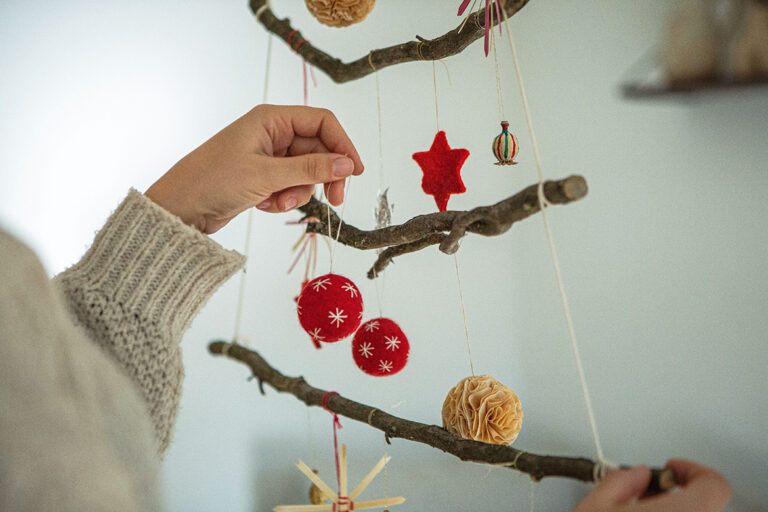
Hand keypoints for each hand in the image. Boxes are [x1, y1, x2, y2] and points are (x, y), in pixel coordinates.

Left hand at [145, 104, 363, 233]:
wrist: (179, 208)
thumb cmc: (213, 181)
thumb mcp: (267, 175)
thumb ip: (311, 169)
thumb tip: (348, 164)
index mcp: (271, 119)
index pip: (322, 122)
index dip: (342, 145)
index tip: (355, 171)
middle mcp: (271, 133)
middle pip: (318, 150)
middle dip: (323, 176)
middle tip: (335, 200)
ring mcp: (267, 156)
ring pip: (305, 172)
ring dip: (298, 192)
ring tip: (277, 202)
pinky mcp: (262, 177)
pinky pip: (290, 186)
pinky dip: (284, 199)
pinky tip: (263, 205)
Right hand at [572, 459, 729, 511]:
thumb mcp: (595, 506)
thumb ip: (619, 481)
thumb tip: (634, 474)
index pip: (714, 485)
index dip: (693, 468)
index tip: (670, 465)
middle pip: (703, 501)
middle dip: (676, 487)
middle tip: (650, 484)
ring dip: (671, 504)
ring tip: (640, 502)